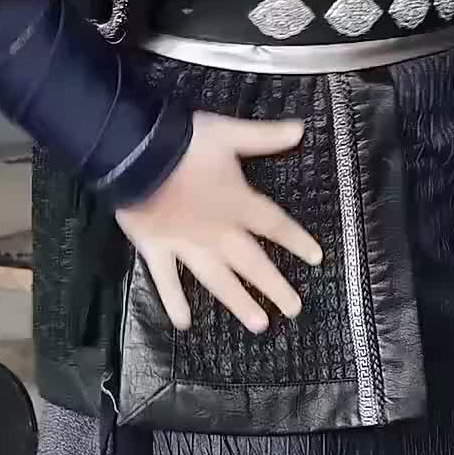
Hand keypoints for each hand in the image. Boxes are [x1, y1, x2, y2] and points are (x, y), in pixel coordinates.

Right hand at [116, 111, 321, 333]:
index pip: (275, 226)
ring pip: (219, 280)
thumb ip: (264, 136)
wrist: (137, 153)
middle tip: (294, 310)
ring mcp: (187, 245)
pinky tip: (184, 323)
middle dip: (274, 286)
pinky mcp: (157, 249)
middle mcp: (218, 232)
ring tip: (259, 325)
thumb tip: (300, 130)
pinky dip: (175, 301)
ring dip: (239, 302)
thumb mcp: (229, 133)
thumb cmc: (185, 143)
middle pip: (253, 263)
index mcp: (238, 204)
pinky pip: (167, 280)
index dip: (297, 241)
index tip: (315, 259)